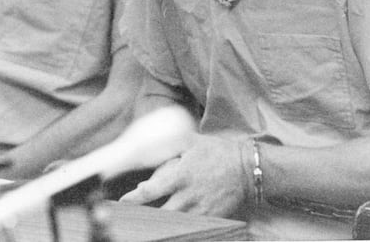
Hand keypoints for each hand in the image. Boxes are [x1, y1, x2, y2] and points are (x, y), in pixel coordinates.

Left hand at [119, 134, 248, 218]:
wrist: (247, 168)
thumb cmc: (215, 151)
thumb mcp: (190, 142)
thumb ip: (166, 150)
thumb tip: (145, 161)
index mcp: (181, 176)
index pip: (151, 192)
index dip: (133, 199)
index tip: (122, 202)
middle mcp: (188, 196)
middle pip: (159, 214)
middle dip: (143, 217)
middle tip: (129, 218)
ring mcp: (200, 210)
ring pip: (173, 224)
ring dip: (158, 224)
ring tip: (144, 225)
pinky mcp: (210, 218)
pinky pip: (190, 227)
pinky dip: (177, 228)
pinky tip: (167, 227)